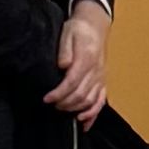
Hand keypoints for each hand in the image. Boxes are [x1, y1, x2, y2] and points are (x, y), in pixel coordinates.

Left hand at [47, 2, 109, 124]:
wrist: (95, 25)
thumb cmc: (79, 29)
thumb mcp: (68, 33)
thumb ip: (65, 51)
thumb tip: (63, 66)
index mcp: (86, 59)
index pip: (72, 82)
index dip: (58, 94)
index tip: (46, 98)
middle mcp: (96, 71)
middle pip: (81, 95)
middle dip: (64, 103)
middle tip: (51, 104)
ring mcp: (100, 78)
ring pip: (90, 101)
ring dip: (75, 110)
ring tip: (62, 110)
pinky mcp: (102, 82)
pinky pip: (100, 102)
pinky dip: (92, 115)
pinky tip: (83, 123)